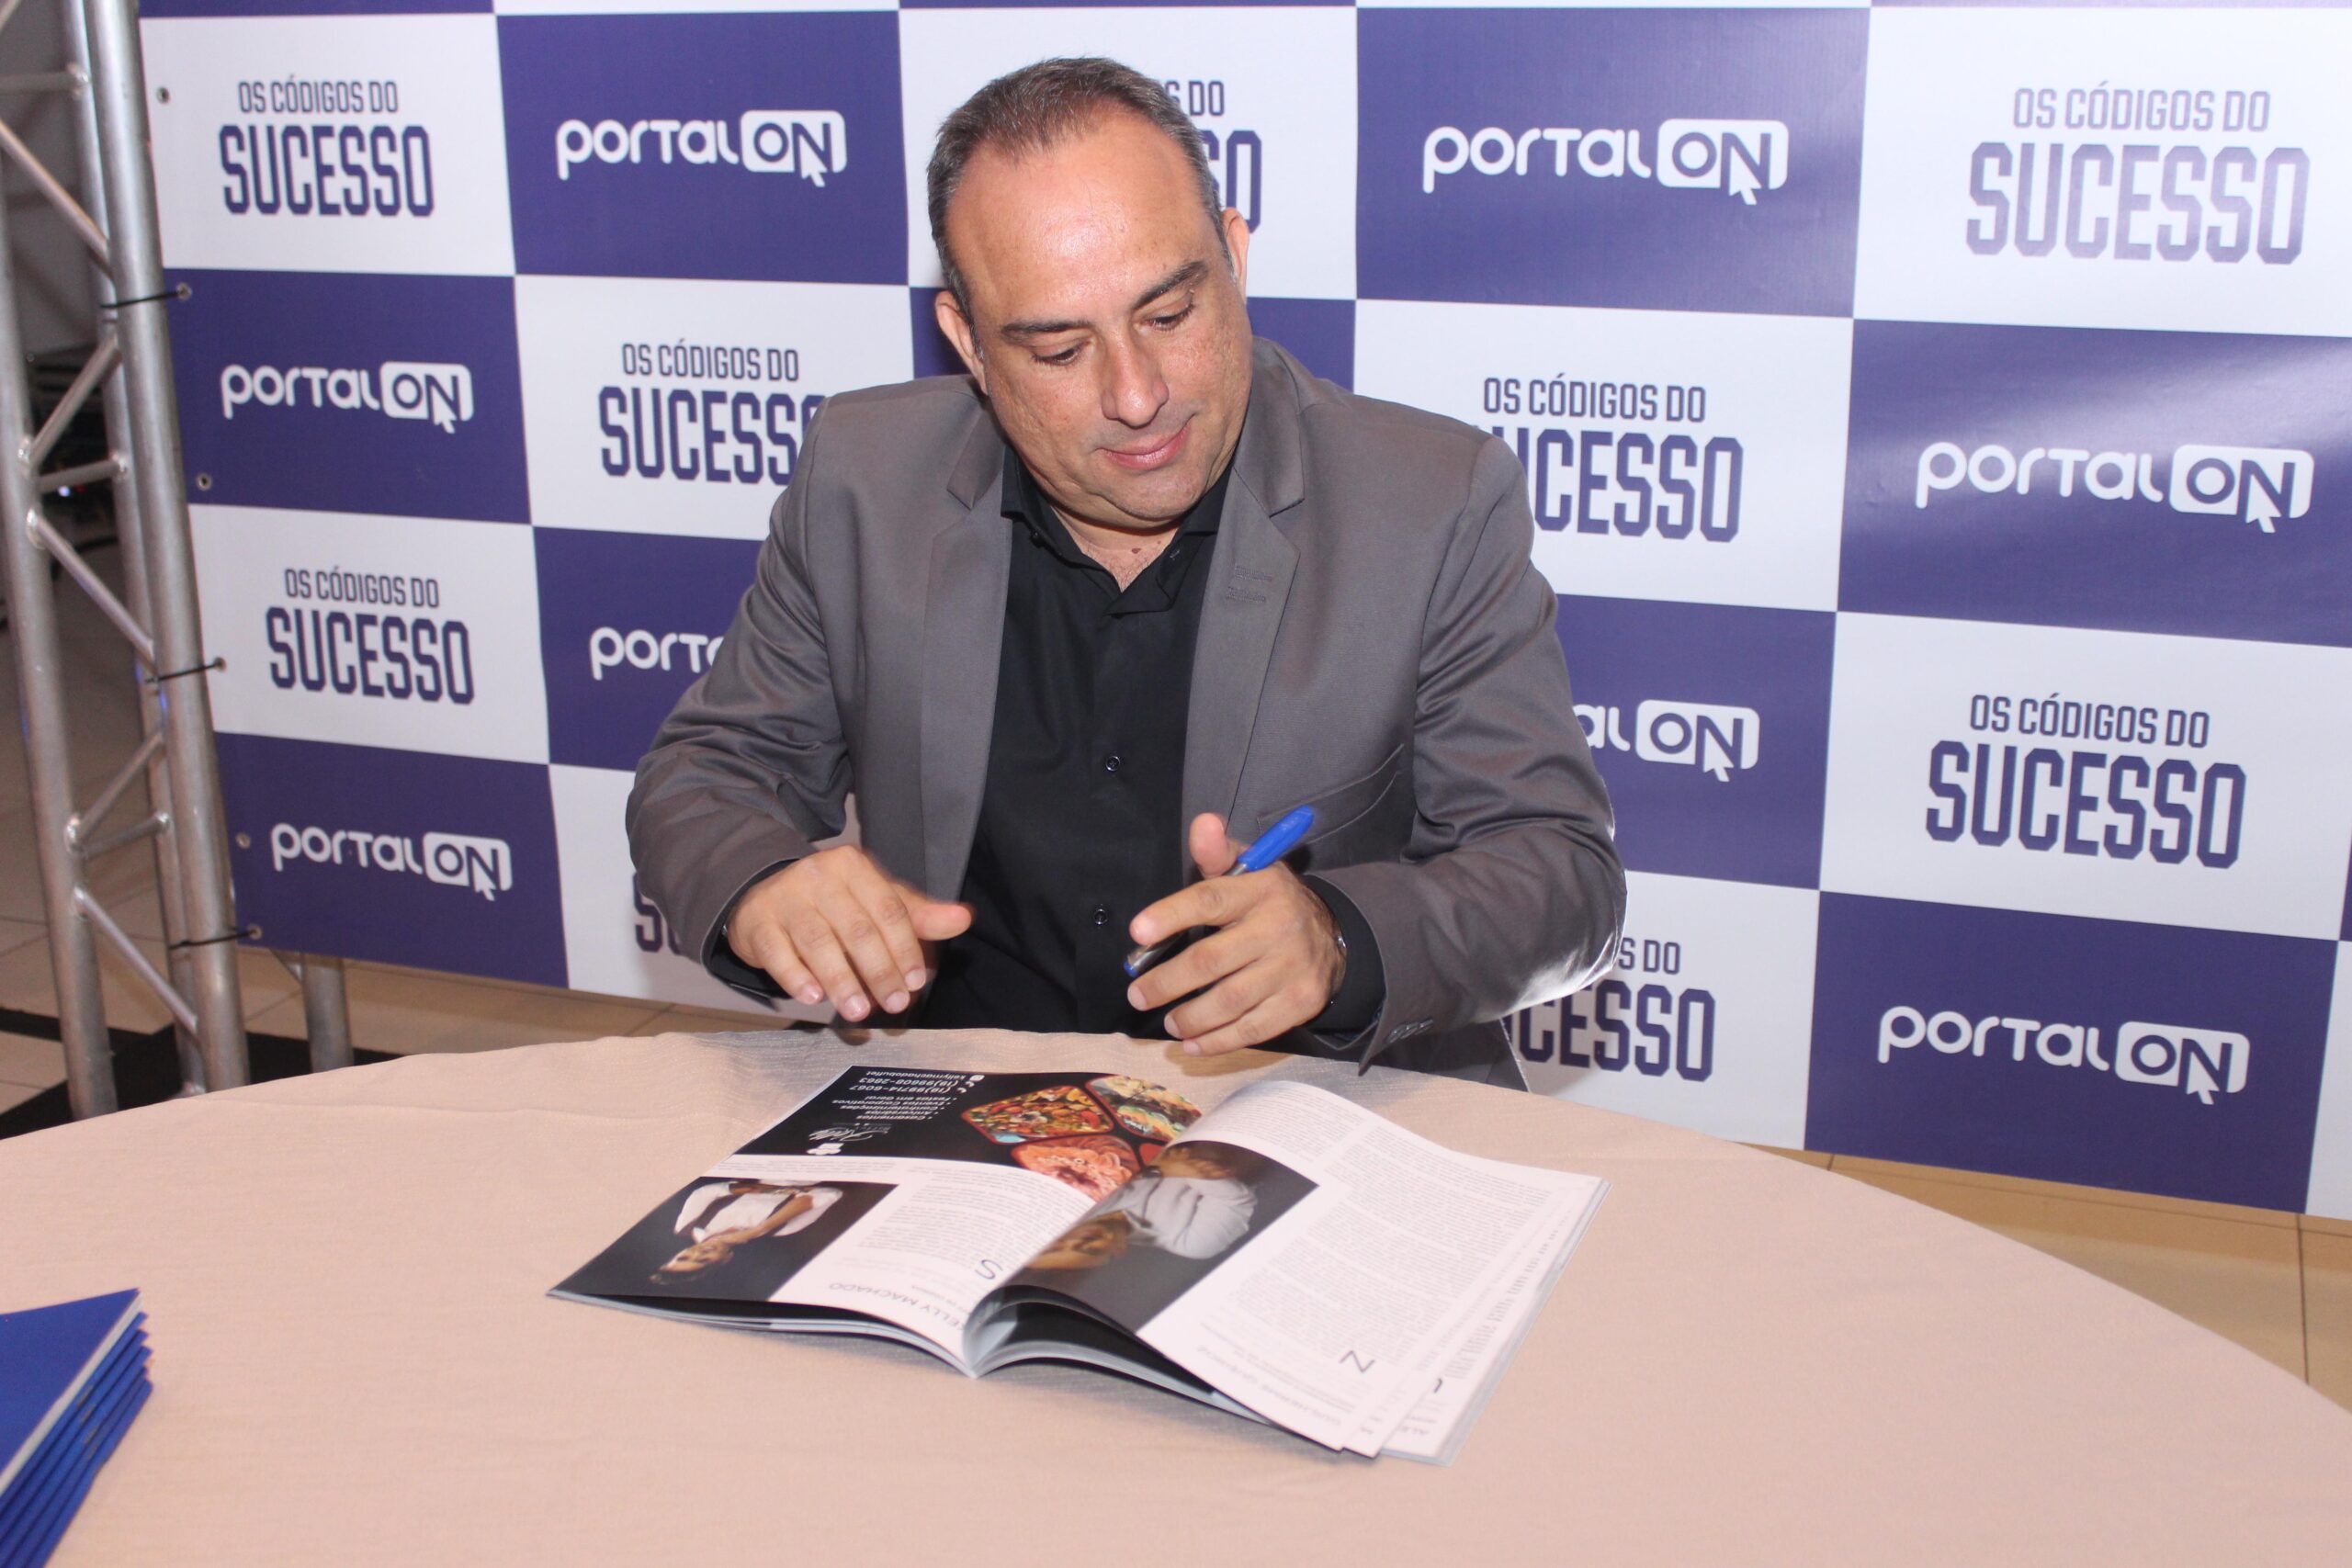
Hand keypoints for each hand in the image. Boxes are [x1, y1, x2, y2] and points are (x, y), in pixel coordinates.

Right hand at [727, 847, 971, 1020]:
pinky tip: (813, 997)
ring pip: (817, 941)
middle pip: (856, 928)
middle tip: (894, 1004)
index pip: (888, 909)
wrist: (763, 896)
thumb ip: (917, 915)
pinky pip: (777, 952)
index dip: (904, 948)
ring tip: (857, 1010)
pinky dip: (796, 976)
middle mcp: (818, 875)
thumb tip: (963, 919)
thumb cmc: (831, 903)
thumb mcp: (875, 902)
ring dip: (841, 980)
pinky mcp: (757, 922)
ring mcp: (784, 897)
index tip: (916, 982)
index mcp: (854, 866)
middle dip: (878, 970)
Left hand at [1124, 813, 1344, 1055]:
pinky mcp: (1301, 1002)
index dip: (1171, 915)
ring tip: (1167, 1021)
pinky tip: (1193, 1043)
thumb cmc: (1270, 902)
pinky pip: (1253, 1029)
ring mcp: (1292, 968)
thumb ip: (1218, 852)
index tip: (1138, 932)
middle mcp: (1279, 927)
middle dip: (1166, 982)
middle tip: (1138, 995)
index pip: (1211, 900)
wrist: (1333, 936)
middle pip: (1211, 960)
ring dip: (1190, 1017)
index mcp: (1261, 889)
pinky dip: (1218, 1041)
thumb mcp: (1251, 868)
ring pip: (1230, 1001)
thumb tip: (1202, 823)